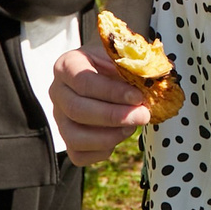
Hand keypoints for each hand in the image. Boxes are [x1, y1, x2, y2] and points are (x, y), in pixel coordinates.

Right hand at [51, 43, 150, 164]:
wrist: (109, 73)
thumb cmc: (114, 63)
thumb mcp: (122, 54)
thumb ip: (132, 62)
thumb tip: (153, 78)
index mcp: (67, 65)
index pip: (83, 82)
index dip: (112, 92)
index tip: (138, 97)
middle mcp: (58, 92)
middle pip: (77, 110)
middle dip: (113, 116)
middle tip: (142, 115)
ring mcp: (60, 118)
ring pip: (74, 137)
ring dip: (108, 137)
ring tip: (131, 127)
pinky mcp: (68, 139)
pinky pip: (78, 155)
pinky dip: (102, 151)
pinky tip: (119, 136)